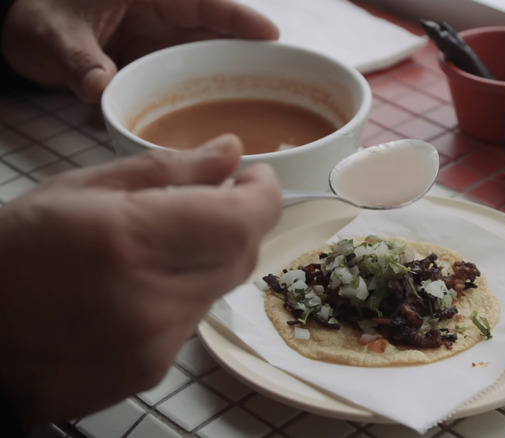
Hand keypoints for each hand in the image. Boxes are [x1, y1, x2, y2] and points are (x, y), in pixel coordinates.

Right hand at [0, 135, 281, 423]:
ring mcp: (155, 343)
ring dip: (211, 258)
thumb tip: (232, 153)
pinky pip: (196, 319)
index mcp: (129, 240)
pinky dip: (186, 294)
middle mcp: (151, 299)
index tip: (255, 177)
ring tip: (161, 246)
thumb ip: (167, 171)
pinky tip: (144, 286)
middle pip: (243, 253)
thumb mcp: (80, 190)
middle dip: (239, 221)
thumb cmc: (13, 252)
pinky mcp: (152, 370)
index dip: (264, 194)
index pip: (242, 220)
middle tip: (212, 200)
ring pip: (223, 286)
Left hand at [1, 0, 278, 101]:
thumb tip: (100, 90)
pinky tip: (217, 122)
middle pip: (216, 36)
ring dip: (228, 83)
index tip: (272, 34)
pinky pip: (184, 83)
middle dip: (248, 57)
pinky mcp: (151, 69)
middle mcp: (161, 20)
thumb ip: (78, 61)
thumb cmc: (34, 16)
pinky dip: (201, 99)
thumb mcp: (52, 35)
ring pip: (205, 62)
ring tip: (261, 108)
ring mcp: (158, 46)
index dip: (240, 19)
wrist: (19, 36)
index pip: (205, 4)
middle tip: (282, 83)